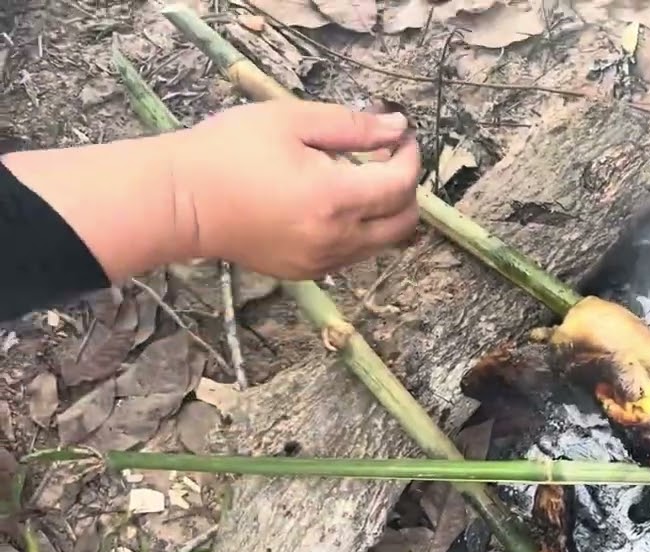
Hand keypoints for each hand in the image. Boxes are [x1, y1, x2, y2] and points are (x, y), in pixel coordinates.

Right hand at [171, 100, 422, 278]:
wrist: (180, 201)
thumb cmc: (229, 151)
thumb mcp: (291, 121)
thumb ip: (352, 126)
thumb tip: (397, 128)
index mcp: (336, 199)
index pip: (401, 185)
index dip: (409, 158)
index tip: (399, 137)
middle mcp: (337, 238)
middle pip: (404, 223)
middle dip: (405, 188)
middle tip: (387, 159)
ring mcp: (323, 261)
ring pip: (382, 242)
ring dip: (384, 211)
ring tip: (357, 178)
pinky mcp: (307, 273)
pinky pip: (353, 254)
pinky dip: (360, 230)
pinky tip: (333, 203)